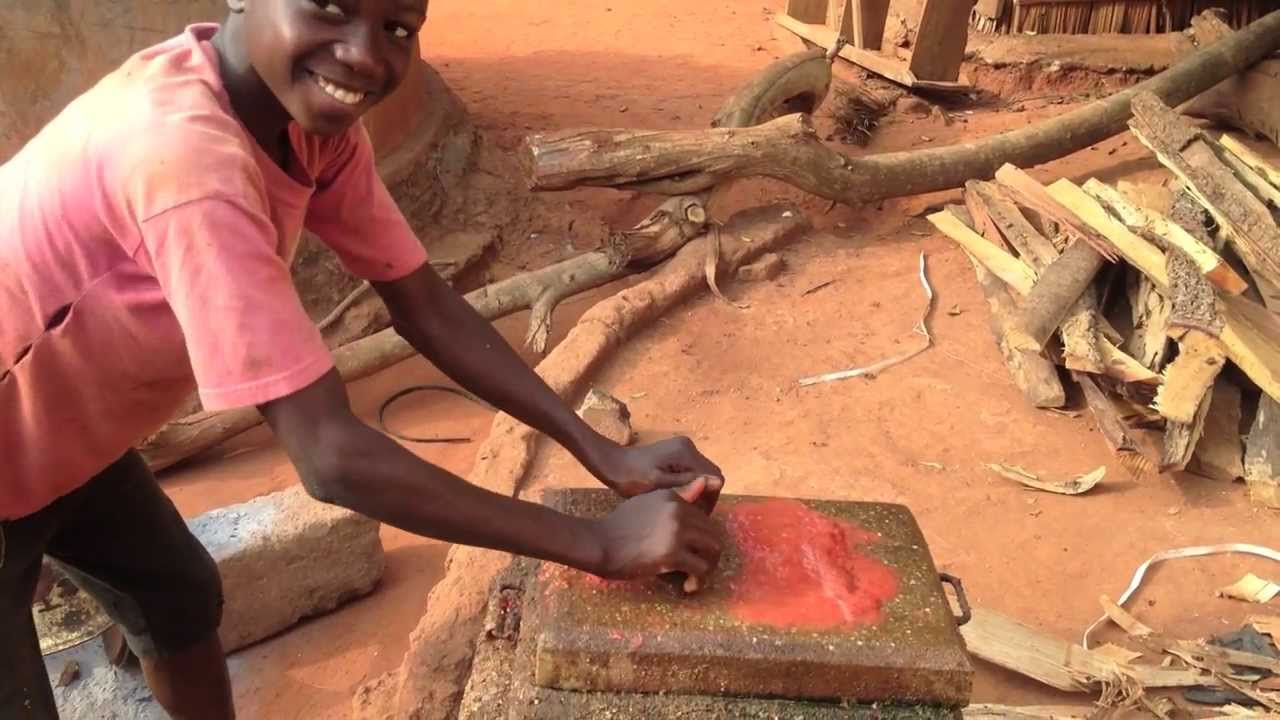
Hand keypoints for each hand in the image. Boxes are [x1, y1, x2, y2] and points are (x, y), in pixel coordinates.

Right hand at [590, 477, 722, 592]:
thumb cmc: (618, 525)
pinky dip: (699, 581)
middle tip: (697, 568)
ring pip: (713, 551)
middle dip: (708, 554)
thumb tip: (705, 482)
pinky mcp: (672, 554)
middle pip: (712, 534)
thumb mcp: (648, 502)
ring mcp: (676, 532)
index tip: (692, 552)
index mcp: (673, 498)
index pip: (704, 519)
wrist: (599, 543)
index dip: (702, 539)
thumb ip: (678, 495)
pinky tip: (688, 586)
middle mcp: (678, 511)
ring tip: (694, 577)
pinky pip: (700, 569)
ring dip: (708, 567)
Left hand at [592, 436, 724, 512]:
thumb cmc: (631, 477)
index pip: (715, 477)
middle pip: (710, 475)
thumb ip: (687, 484)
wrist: (611, 464)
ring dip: (698, 492)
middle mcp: (688, 446)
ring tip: (684, 509)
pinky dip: (690, 486)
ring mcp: (682, 449)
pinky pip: (692, 472)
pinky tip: (678, 498)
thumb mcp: (659, 485)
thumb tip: (718, 483)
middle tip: (691, 515)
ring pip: (702, 475)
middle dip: (705, 496)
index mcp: (686, 452)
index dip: (711, 498)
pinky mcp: (676, 454)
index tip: (697, 515)